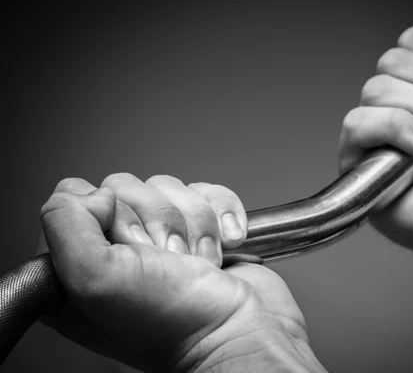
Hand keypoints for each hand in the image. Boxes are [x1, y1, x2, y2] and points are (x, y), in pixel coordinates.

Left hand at [38, 174, 322, 371]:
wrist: (240, 332)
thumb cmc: (173, 323)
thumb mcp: (94, 280)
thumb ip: (65, 224)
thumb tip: (93, 193)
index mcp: (76, 265)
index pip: (77, 196)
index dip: (108, 213)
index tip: (128, 249)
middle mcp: (116, 250)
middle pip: (127, 187)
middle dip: (159, 222)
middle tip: (168, 261)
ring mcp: (161, 237)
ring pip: (170, 187)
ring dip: (195, 224)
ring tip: (199, 263)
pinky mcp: (200, 228)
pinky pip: (207, 191)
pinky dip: (222, 213)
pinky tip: (226, 244)